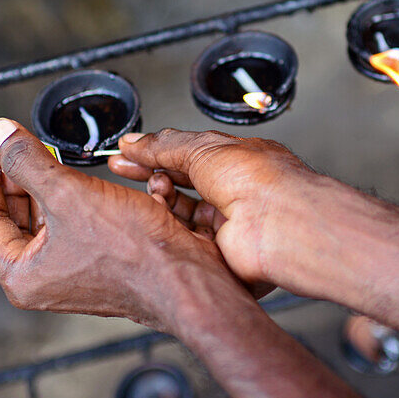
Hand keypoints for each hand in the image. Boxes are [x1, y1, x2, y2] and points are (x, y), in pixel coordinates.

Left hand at [0, 118, 245, 332]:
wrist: (187, 277)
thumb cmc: (134, 254)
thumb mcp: (68, 193)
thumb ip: (28, 161)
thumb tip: (2, 137)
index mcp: (22, 275)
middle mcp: (45, 281)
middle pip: (16, 219)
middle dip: (17, 179)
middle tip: (14, 148)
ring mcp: (75, 275)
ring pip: (49, 221)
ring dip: (50, 186)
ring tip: (49, 155)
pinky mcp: (102, 265)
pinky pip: (79, 225)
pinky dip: (78, 199)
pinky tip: (86, 178)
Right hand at [108, 129, 357, 293]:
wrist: (278, 224)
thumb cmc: (260, 181)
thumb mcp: (203, 148)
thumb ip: (165, 146)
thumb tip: (135, 141)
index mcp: (236, 162)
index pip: (188, 156)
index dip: (155, 154)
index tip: (124, 154)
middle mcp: (233, 193)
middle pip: (181, 185)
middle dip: (150, 176)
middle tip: (120, 169)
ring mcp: (227, 225)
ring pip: (179, 215)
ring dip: (160, 201)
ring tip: (153, 192)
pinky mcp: (220, 256)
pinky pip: (185, 242)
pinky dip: (170, 229)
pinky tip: (161, 218)